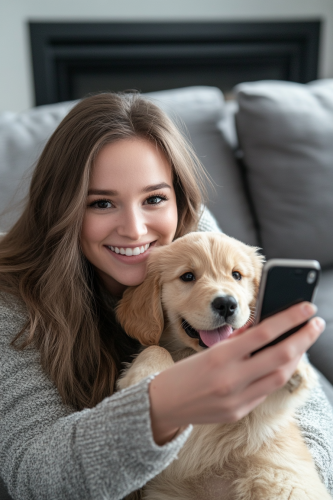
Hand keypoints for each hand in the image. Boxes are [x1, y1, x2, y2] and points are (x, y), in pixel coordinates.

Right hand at [149, 302, 324, 444]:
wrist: (162, 405)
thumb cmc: (182, 373)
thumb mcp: (207, 350)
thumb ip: (237, 342)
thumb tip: (264, 326)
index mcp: (220, 357)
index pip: (264, 333)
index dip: (290, 318)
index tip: (307, 307)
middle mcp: (232, 379)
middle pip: (280, 355)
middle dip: (304, 337)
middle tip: (316, 322)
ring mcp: (238, 399)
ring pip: (280, 376)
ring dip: (296, 357)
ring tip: (303, 341)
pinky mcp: (239, 412)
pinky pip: (266, 390)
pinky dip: (277, 374)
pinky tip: (282, 363)